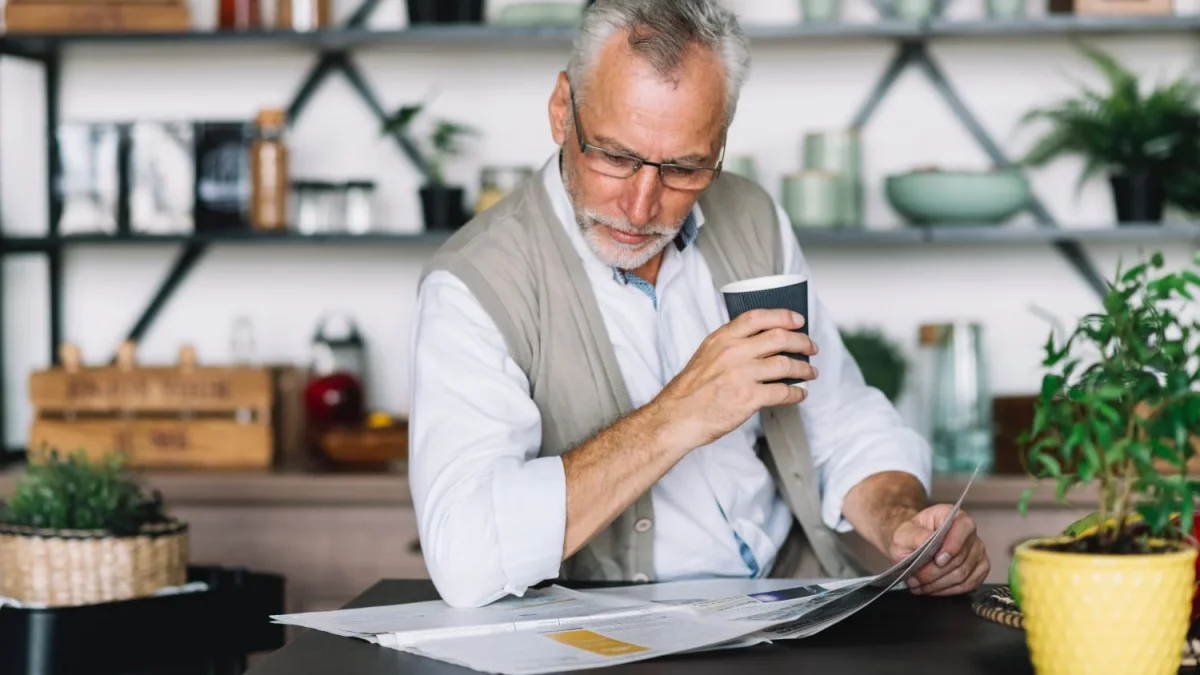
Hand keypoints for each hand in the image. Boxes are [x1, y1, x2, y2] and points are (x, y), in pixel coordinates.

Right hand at [653, 308, 817, 449]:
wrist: (678, 416)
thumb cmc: (690, 390)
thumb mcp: (706, 355)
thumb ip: (730, 345)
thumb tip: (760, 342)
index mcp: (722, 339)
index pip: (757, 317)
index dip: (783, 316)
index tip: (798, 320)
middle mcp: (733, 352)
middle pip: (778, 338)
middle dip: (802, 342)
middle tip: (811, 347)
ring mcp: (742, 375)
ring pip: (786, 364)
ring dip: (804, 368)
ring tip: (810, 372)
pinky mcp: (749, 398)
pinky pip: (783, 392)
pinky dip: (797, 393)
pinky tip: (800, 394)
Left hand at [889, 505, 989, 595]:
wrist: (913, 547)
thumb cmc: (911, 538)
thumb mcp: (904, 533)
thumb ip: (915, 536)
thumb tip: (928, 541)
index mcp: (953, 516)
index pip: (963, 527)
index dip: (952, 546)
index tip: (937, 561)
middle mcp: (970, 532)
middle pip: (960, 558)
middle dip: (935, 572)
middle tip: (915, 579)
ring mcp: (977, 551)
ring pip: (963, 575)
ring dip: (938, 584)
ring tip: (919, 585)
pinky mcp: (979, 569)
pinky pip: (968, 585)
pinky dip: (948, 590)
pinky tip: (933, 589)